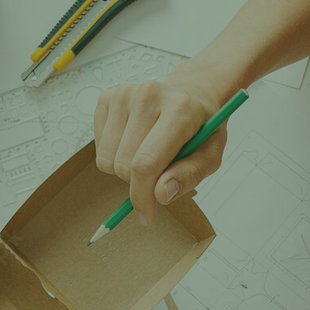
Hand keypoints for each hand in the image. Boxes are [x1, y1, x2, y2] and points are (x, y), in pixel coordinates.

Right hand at [93, 64, 229, 224]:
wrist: (190, 93)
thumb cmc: (201, 127)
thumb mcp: (211, 154)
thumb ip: (189, 175)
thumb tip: (160, 195)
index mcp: (179, 109)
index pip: (146, 163)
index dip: (142, 197)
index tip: (147, 216)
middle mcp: (148, 95)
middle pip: (123, 164)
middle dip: (137, 183)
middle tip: (157, 173)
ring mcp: (124, 94)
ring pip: (106, 159)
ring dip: (124, 168)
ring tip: (146, 153)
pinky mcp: (107, 97)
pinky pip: (98, 147)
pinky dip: (113, 154)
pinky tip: (133, 140)